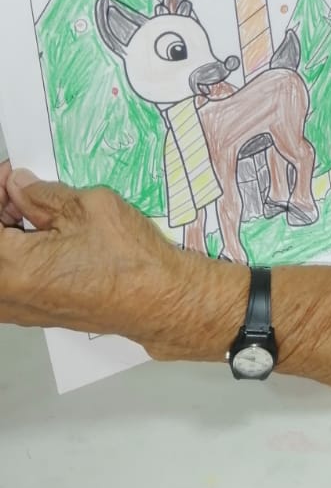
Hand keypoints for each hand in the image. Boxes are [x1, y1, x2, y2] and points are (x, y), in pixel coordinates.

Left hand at [0, 168, 191, 344]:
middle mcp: (7, 295)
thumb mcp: (87, 207)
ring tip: (40, 209)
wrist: (158, 300)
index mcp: (11, 268)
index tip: (11, 173)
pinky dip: (19, 252)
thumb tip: (19, 185)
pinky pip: (10, 278)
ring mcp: (19, 309)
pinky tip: (47, 234)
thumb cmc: (129, 259)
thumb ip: (42, 194)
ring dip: (10, 232)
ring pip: (0, 262)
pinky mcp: (34, 313)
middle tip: (26, 186)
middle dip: (3, 209)